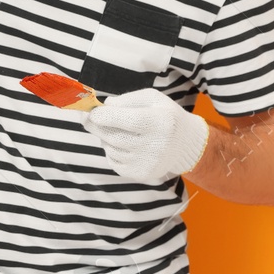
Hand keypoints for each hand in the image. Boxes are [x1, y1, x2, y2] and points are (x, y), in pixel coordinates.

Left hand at [82, 88, 209, 184]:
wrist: (185, 144)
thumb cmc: (165, 116)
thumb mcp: (152, 99)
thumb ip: (127, 99)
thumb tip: (103, 107)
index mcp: (160, 122)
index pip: (126, 120)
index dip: (103, 116)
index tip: (90, 111)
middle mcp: (156, 145)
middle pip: (113, 136)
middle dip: (96, 126)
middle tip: (88, 117)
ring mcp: (148, 163)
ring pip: (111, 148)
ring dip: (106, 138)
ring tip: (118, 130)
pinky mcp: (141, 174)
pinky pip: (113, 161)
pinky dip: (112, 151)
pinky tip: (124, 144)